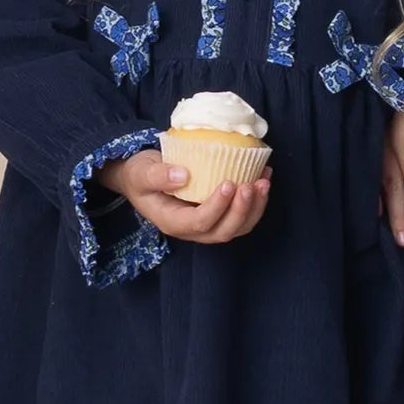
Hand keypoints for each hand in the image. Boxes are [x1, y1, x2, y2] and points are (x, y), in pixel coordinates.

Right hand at [97, 148, 271, 243]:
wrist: (142, 177)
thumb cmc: (139, 175)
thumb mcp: (140, 172)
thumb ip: (157, 175)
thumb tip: (183, 175)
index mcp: (172, 222)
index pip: (198, 222)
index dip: (217, 207)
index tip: (229, 183)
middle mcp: (192, 230)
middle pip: (222, 231)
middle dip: (241, 211)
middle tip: (251, 185)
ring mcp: (208, 224)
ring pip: (237, 227)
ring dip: (254, 207)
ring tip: (263, 182)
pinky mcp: (219, 214)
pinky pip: (242, 215)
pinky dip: (257, 200)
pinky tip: (264, 176)